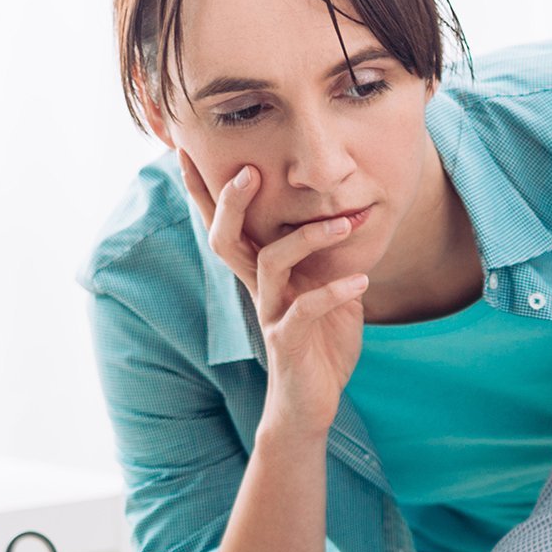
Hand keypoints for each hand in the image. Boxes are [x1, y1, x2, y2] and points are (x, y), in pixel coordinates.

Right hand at [178, 150, 368, 439]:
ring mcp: (269, 314)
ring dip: (309, 238)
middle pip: (226, 237)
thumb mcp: (327, 289)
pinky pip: (304, 311)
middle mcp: (257, 288)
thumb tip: (351, 213)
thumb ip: (329, 257)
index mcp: (260, 272)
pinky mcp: (287, 342)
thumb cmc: (320, 342)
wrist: (313, 402)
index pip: (226, 224)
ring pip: (271, 263)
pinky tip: (362, 283)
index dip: (204, 190)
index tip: (189, 148)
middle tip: (250, 170)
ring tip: (345, 224)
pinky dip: (334, 293)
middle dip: (233, 202)